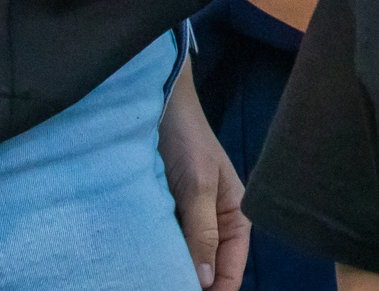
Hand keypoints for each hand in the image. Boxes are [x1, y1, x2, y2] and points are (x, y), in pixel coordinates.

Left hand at [158, 68, 249, 290]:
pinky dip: (156, 256)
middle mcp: (214, 222)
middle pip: (208, 267)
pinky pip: (164, 244)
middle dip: (193, 283)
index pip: (232, 267)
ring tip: (153, 280)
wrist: (156, 106)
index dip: (218, 289)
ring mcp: (188, 219)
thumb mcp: (198, 186)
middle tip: (166, 287)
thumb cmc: (187, 141)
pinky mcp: (164, 214)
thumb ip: (203, 232)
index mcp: (235, 215)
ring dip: (171, 270)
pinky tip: (143, 267)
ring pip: (184, 258)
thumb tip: (204, 282)